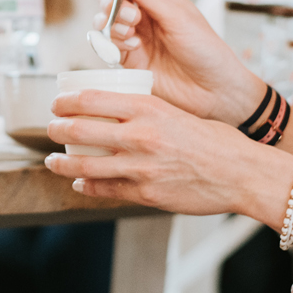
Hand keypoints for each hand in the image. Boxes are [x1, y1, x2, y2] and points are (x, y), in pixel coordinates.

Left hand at [46, 87, 292, 215]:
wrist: (242, 173)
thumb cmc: (216, 141)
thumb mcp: (177, 113)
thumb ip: (147, 113)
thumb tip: (117, 112)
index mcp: (148, 107)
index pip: (91, 98)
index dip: (66, 101)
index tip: (57, 103)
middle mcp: (140, 135)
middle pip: (79, 130)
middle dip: (56, 129)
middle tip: (49, 128)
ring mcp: (140, 167)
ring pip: (85, 165)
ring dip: (61, 163)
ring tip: (51, 161)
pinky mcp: (146, 193)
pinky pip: (105, 190)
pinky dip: (86, 187)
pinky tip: (80, 184)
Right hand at [96, 0, 264, 124]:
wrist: (213, 91)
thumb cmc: (205, 50)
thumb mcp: (178, 17)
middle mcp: (144, 14)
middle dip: (112, 3)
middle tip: (133, 16)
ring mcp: (135, 37)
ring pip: (105, 22)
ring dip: (113, 24)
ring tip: (132, 33)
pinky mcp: (129, 60)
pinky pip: (107, 46)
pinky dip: (114, 44)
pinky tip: (135, 48)